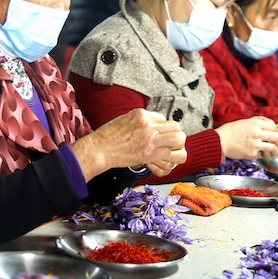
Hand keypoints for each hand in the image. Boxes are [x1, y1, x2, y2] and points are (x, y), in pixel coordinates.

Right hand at [72, 109, 186, 180]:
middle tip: (171, 144)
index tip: (160, 136)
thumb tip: (153, 127)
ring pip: (179, 140)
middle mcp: (149, 125)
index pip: (163, 118)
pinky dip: (171, 163)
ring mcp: (150, 139)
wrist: (99, 149)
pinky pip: (170, 157)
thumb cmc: (107, 137)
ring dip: (179, 147)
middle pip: (176, 127)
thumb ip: (140, 122)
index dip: (163, 128)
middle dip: (176, 136)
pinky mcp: (149, 154)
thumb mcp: (125, 120)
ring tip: (173, 153)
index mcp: (142, 114)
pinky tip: (166, 164)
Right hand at [215, 116, 277, 159]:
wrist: (219, 141)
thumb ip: (259, 122)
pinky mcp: (252, 154)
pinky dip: (262, 154)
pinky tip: (258, 152)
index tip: (273, 133)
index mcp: (255, 123)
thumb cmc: (230, 131)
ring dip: (275, 150)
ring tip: (272, 150)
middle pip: (276, 137)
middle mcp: (256, 133)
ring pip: (274, 148)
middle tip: (276, 142)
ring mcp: (255, 144)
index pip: (274, 126)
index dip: (275, 130)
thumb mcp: (245, 121)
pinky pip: (263, 155)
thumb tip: (274, 126)